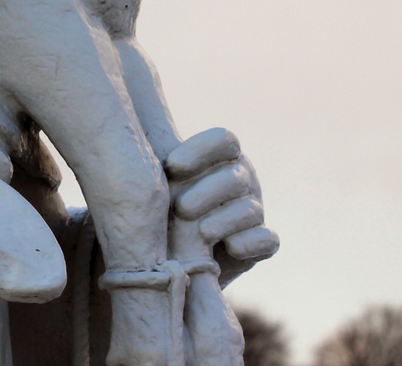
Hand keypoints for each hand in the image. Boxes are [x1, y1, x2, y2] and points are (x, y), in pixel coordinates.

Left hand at [164, 127, 278, 283]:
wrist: (171, 264)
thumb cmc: (159, 214)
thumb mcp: (155, 188)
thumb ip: (152, 165)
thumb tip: (133, 137)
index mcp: (220, 159)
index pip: (224, 140)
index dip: (201, 150)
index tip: (172, 167)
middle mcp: (241, 181)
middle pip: (236, 176)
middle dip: (207, 191)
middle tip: (181, 209)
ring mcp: (253, 212)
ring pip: (250, 209)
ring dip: (225, 219)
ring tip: (201, 232)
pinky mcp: (259, 246)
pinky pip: (268, 240)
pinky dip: (251, 243)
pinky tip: (231, 247)